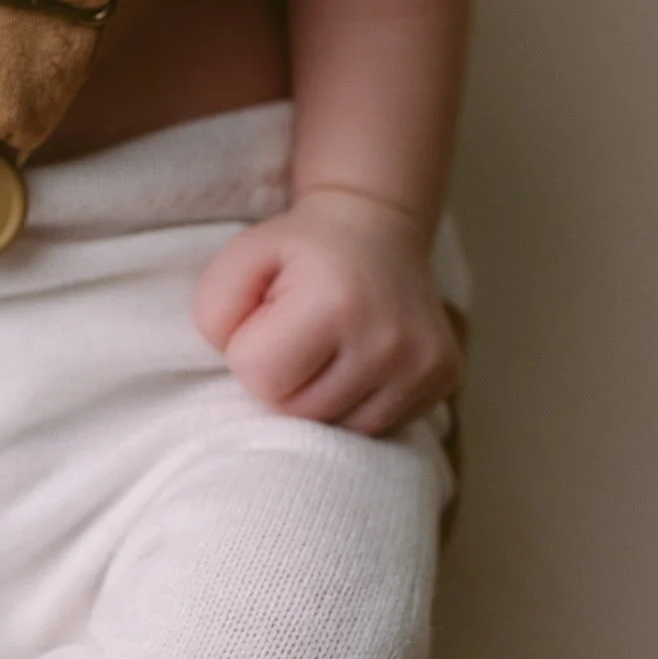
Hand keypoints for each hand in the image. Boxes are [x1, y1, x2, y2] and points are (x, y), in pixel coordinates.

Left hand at [192, 187, 462, 436]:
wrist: (377, 228)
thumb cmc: (300, 249)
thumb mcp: (241, 258)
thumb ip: (214, 312)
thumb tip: (238, 370)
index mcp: (335, 302)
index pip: (259, 377)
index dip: (249, 351)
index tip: (269, 319)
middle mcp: (389, 339)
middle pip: (297, 413)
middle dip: (284, 380)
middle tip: (300, 334)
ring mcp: (423, 366)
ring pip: (336, 430)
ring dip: (319, 397)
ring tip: (329, 349)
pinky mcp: (443, 381)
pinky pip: (376, 429)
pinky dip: (355, 404)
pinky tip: (358, 362)